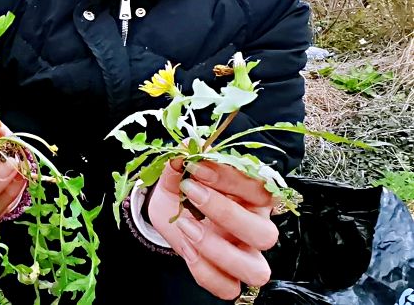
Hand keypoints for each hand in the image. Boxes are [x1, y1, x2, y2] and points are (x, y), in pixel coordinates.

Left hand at [148, 159, 278, 299]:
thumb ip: (183, 162)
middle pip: (266, 234)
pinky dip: (205, 272)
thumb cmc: (184, 192)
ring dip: (218, 250)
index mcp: (253, 198)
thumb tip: (187, 145)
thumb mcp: (178, 175)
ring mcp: (245, 257)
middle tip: (191, 192)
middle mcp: (256, 228)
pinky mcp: (229, 279)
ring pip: (256, 271)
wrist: (168, 214)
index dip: (231, 178)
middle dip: (226, 213)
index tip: (197, 166)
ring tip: (186, 225)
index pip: (260, 189)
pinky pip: (228, 288)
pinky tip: (186, 249)